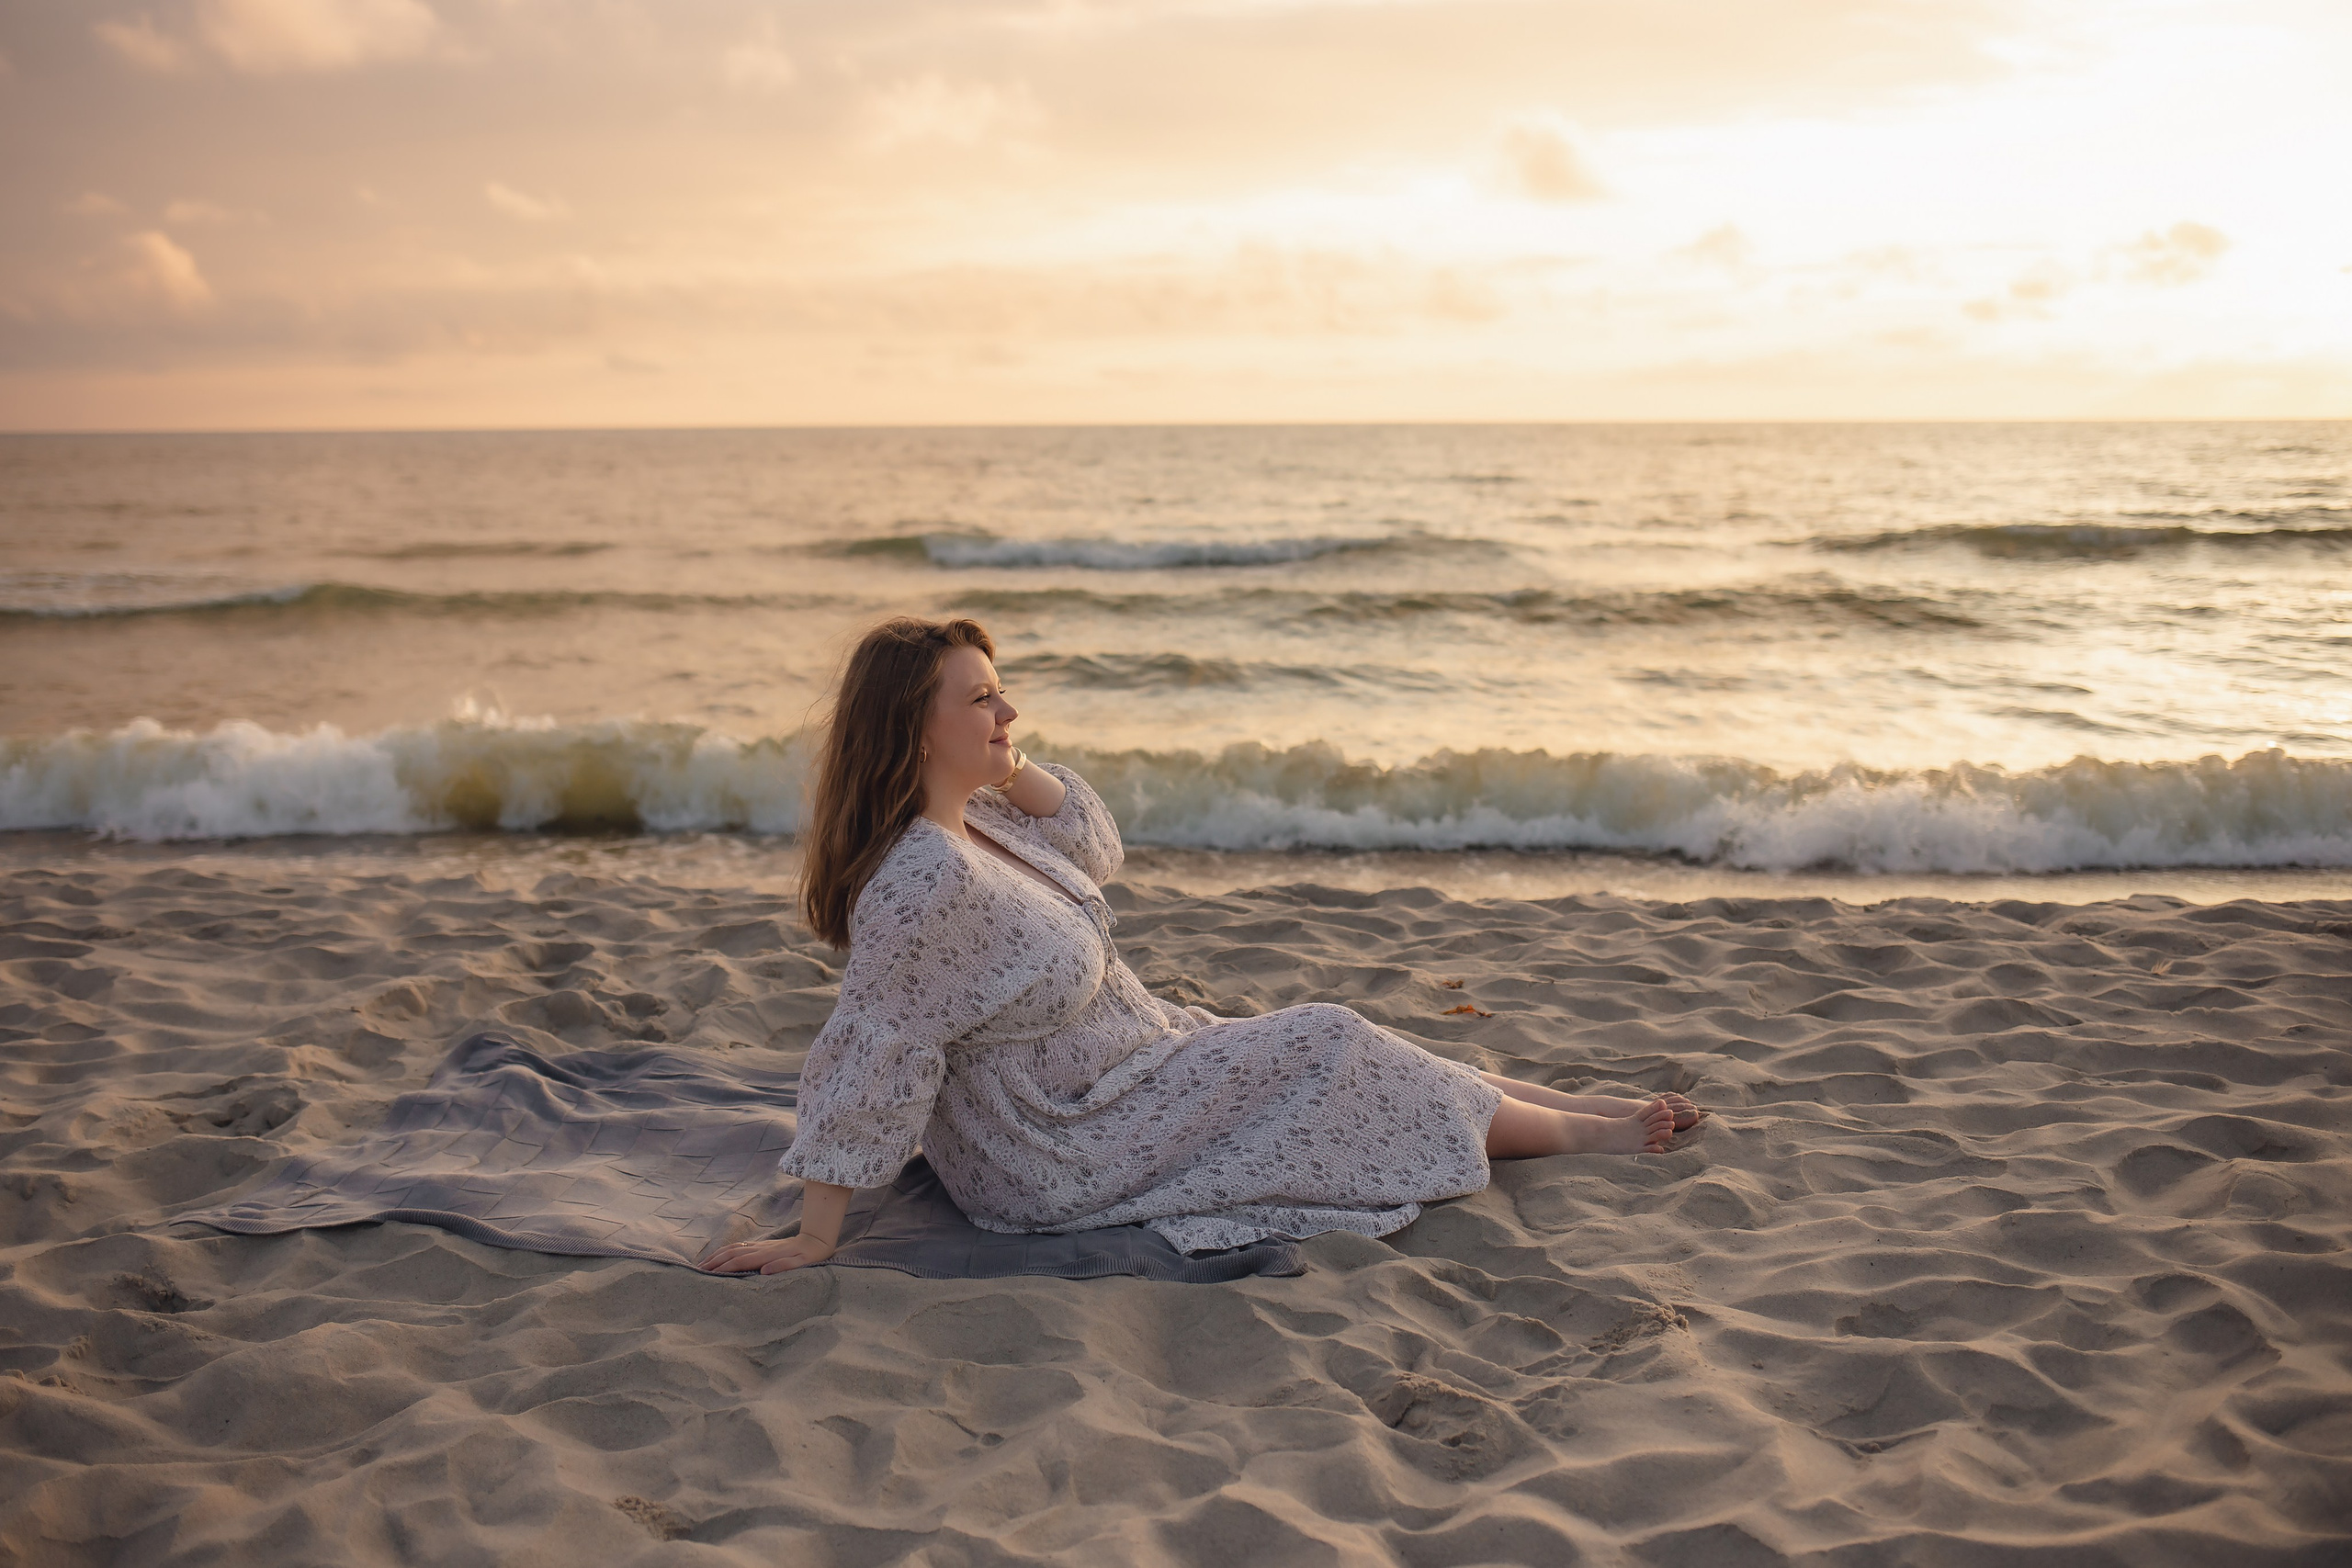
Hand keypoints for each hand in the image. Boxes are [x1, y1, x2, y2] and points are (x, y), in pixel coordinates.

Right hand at [698, 1234, 836, 1273]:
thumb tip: (765, 1271)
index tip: (710, 1275)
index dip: (725, 1268)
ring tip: (703, 1264)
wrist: (816, 1239)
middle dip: (715, 1262)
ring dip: (717, 1255)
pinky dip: (726, 1250)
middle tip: (698, 1271)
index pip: (741, 1261)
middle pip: (732, 1253)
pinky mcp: (762, 1244)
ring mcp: (760, 1245)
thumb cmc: (810, 1255)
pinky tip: (720, 1255)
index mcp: (768, 1255)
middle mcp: (761, 1248)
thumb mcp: (802, 1263)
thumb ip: (784, 1266)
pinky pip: (739, 1246)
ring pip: (734, 1248)